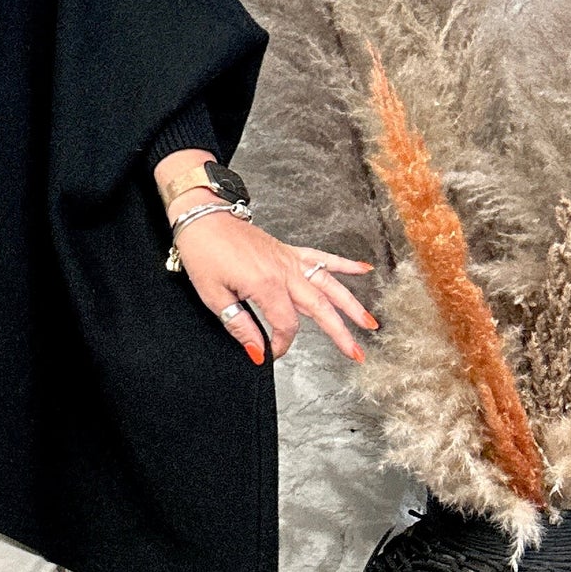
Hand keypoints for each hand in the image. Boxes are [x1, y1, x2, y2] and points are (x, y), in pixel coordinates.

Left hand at [169, 191, 377, 365]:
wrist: (201, 217)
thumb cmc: (203, 252)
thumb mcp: (213, 295)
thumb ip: (240, 325)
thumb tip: (257, 351)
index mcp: (265, 284)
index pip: (286, 324)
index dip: (281, 343)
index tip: (270, 352)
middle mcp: (284, 271)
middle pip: (320, 308)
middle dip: (340, 333)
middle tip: (357, 354)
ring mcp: (289, 259)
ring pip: (328, 285)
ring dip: (351, 304)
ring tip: (369, 322)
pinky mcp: (288, 251)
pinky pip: (322, 257)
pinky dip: (344, 264)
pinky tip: (363, 270)